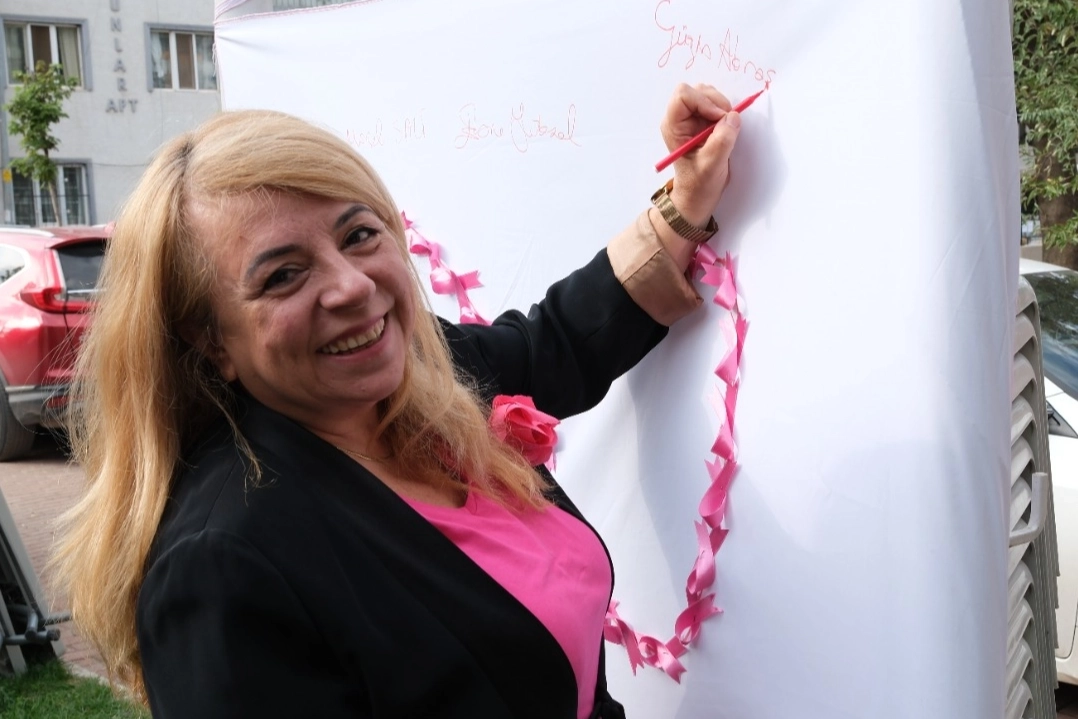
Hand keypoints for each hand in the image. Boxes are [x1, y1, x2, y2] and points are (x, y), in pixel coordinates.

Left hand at [660, 83, 740, 226]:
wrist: (698, 195)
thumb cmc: (699, 184)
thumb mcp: (712, 165)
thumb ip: (722, 141)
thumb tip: (733, 117)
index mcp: (673, 127)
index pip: (683, 95)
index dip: (704, 101)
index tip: (719, 118)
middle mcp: (680, 119)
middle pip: (697, 91)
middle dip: (716, 102)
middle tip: (727, 122)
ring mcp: (692, 119)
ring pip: (708, 95)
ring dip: (722, 106)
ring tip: (727, 127)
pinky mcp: (704, 122)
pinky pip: (716, 105)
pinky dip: (725, 112)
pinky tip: (727, 129)